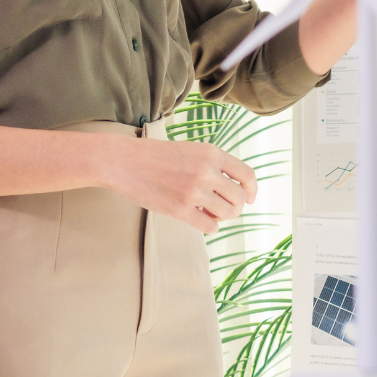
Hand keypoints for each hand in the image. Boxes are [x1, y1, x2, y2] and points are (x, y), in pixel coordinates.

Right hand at [104, 138, 256, 232]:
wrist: (123, 161)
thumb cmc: (155, 156)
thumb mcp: (189, 150)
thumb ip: (211, 164)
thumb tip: (234, 188)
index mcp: (211, 153)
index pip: (247, 175)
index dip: (252, 190)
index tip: (249, 198)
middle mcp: (206, 171)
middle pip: (239, 198)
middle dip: (235, 207)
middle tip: (222, 208)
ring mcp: (194, 191)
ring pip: (227, 214)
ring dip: (221, 217)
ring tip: (207, 212)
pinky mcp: (180, 209)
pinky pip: (210, 226)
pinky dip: (210, 226)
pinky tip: (198, 218)